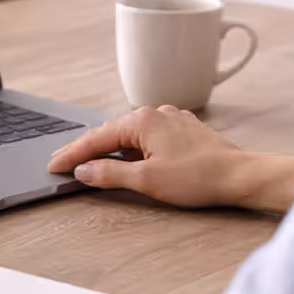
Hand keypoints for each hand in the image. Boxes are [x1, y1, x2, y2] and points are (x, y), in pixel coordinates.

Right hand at [46, 106, 293, 211]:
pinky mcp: (183, 130)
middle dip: (87, 149)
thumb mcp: (146, 180)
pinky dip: (131, 147)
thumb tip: (84, 171)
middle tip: (64, 163)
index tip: (55, 166)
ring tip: (90, 161)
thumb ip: (110, 174)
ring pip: (130, 134)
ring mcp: (170, 120)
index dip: (73, 155)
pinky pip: (148, 135)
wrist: (238, 175)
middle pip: (111, 133)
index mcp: (141, 121)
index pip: (96, 139)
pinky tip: (128, 157)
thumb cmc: (197, 178)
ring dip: (110, 148)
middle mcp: (154, 113)